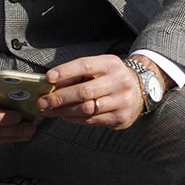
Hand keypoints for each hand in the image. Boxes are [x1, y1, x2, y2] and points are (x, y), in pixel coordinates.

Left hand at [39, 53, 168, 130]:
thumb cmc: (111, 77)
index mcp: (111, 64)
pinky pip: (91, 121)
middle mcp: (118, 82)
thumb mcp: (99, 68)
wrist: (141, 90)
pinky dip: (74, 119)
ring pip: (87, 109)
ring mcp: (121, 101)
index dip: (66, 71)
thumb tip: (52, 85)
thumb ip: (78, 74)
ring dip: (64, 111)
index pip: (85, 65)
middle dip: (60, 97)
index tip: (48, 77)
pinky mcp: (120, 118)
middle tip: (43, 102)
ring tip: (49, 110)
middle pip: (84, 91)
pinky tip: (64, 115)